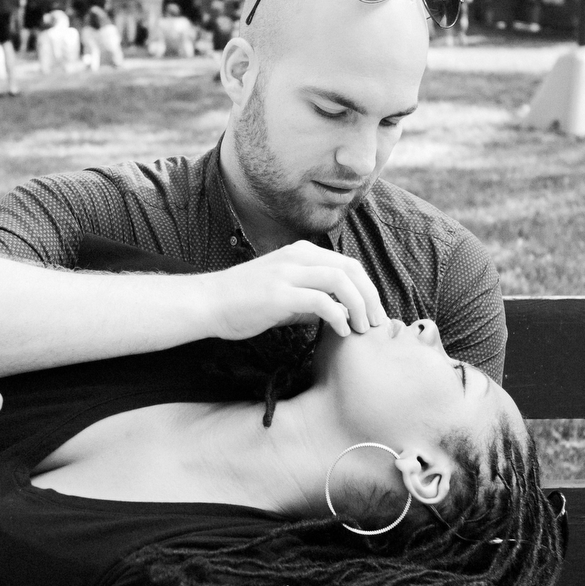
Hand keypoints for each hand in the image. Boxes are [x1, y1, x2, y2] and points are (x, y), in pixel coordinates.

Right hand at [200, 241, 386, 339]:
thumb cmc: (242, 302)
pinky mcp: (279, 293)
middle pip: (351, 269)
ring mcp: (288, 273)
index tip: (373, 312)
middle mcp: (297, 257)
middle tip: (377, 322)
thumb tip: (337, 314)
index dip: (367, 288)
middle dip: (370, 296)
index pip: (347, 264)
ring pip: (341, 280)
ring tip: (364, 328)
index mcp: (300, 253)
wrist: (207, 303)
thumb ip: (309, 300)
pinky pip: (321, 301)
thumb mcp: (282, 294)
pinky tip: (342, 332)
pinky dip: (338, 316)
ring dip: (359, 305)